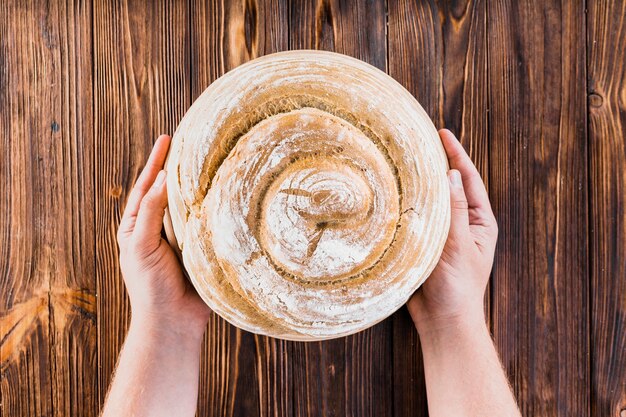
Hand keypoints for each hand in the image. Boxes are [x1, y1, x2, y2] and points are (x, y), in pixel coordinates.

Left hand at [117, 135, 210, 336]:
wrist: (173, 320)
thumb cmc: (151, 285)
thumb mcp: (142, 244)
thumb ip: (151, 211)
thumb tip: (164, 177)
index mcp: (137, 226)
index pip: (146, 186)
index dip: (156, 162)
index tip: (166, 138)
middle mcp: (158, 228)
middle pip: (167, 191)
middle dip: (175, 167)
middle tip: (187, 141)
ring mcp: (179, 238)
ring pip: (187, 204)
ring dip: (194, 184)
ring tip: (205, 160)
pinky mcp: (199, 247)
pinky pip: (204, 221)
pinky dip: (210, 205)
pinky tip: (221, 193)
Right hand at [407, 129, 497, 334]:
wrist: (443, 321)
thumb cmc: (458, 287)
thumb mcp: (460, 245)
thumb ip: (453, 210)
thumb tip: (451, 174)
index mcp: (479, 221)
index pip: (468, 179)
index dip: (456, 155)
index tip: (442, 133)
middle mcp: (462, 224)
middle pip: (449, 186)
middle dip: (437, 164)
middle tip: (419, 141)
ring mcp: (443, 234)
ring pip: (431, 201)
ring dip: (420, 184)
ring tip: (404, 162)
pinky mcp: (424, 244)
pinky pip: (417, 218)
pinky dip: (408, 205)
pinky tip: (394, 194)